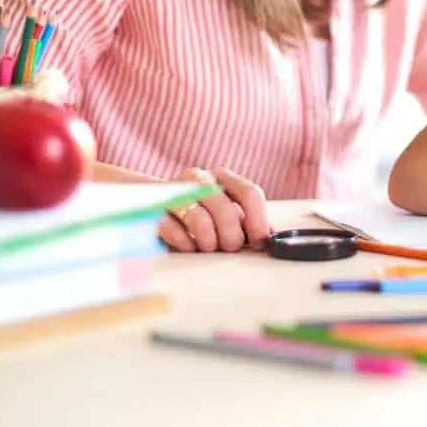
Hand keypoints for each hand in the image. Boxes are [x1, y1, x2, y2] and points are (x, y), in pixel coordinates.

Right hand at [158, 168, 272, 252]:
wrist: (154, 208)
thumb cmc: (200, 215)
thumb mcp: (228, 216)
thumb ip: (249, 223)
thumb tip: (273, 239)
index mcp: (224, 178)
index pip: (250, 193)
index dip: (258, 221)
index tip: (258, 242)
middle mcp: (200, 179)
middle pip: (225, 209)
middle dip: (231, 237)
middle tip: (229, 248)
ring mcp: (174, 191)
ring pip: (199, 220)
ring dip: (208, 242)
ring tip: (208, 247)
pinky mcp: (153, 209)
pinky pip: (173, 230)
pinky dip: (185, 244)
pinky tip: (187, 246)